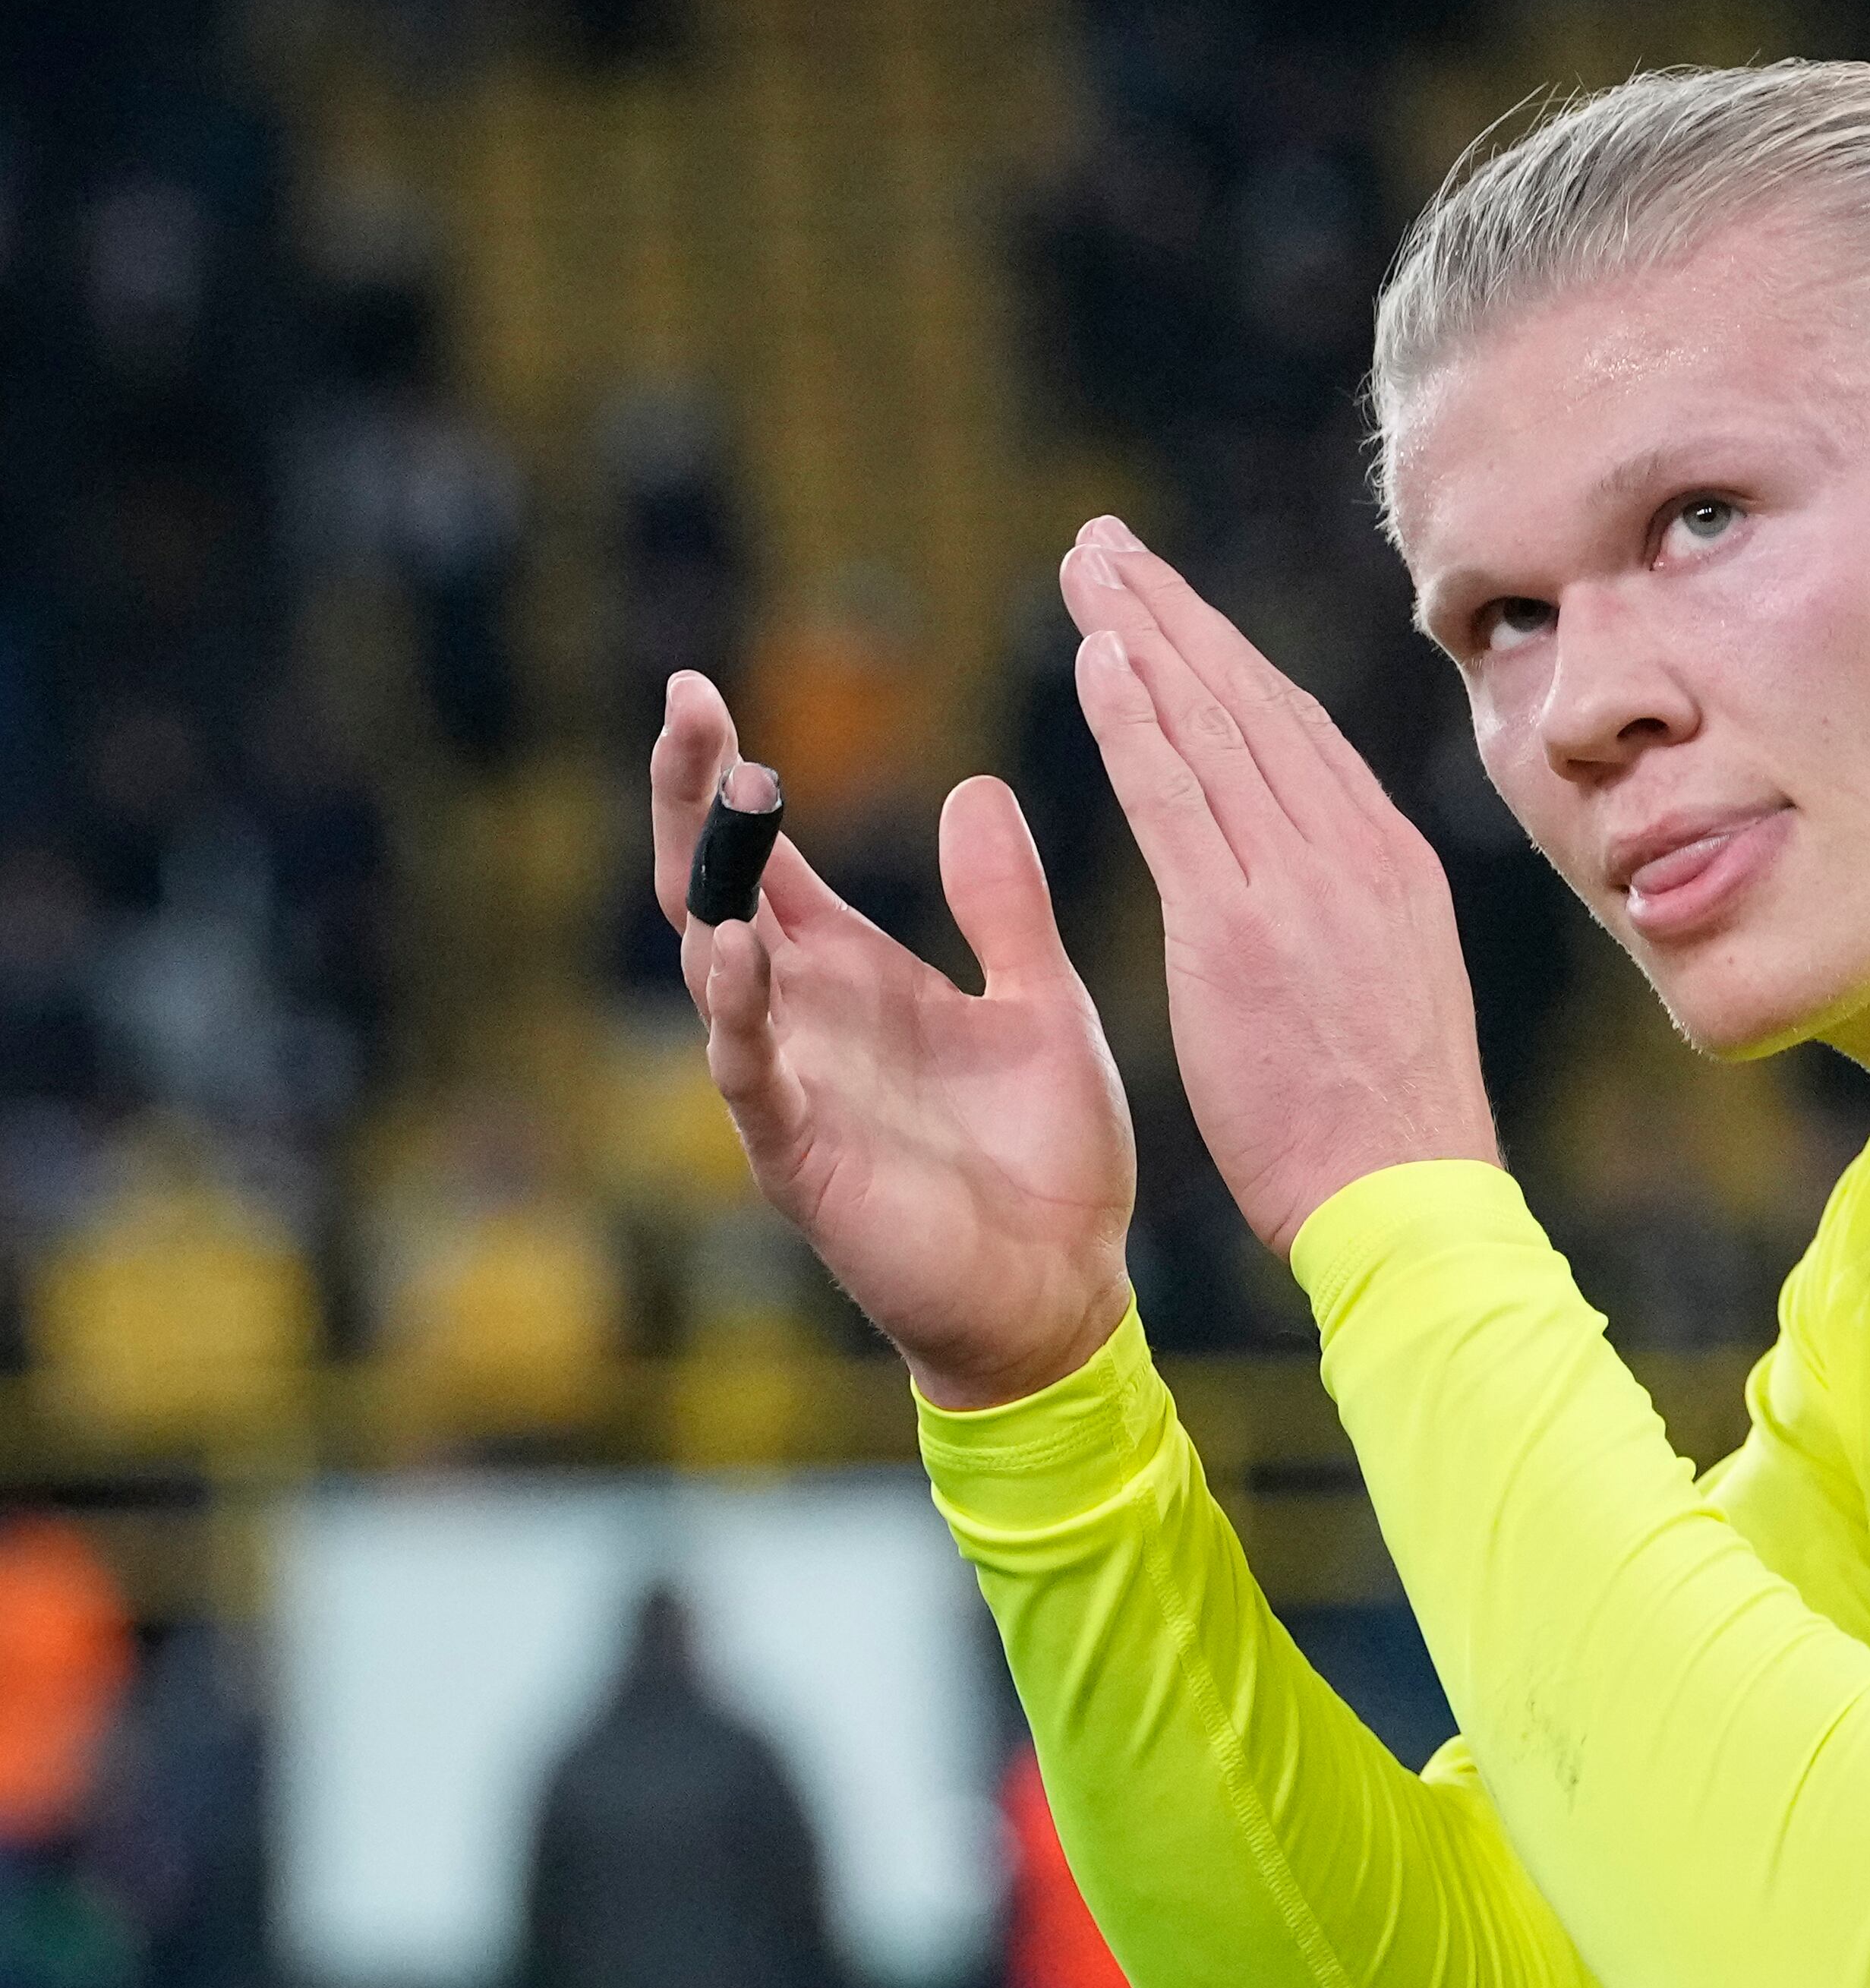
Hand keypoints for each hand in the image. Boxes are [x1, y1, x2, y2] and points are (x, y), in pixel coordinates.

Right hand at [649, 669, 1135, 1408]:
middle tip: (686, 704)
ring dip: (709, 883)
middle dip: (689, 800)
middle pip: (711, 890)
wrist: (1066, 1295)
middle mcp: (806, 1021)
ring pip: (711, 969)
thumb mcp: (1042, 1004)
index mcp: (858, 978)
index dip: (729, 782)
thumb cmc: (1049, 1161)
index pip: (768, 862)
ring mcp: (793, 1086)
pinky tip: (735, 949)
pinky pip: (750, 1074)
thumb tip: (976, 788)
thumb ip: (1004, 907)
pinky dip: (736, 1011)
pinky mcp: (803, 1157)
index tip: (705, 692)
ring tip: (715, 793)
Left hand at [1053, 518, 1498, 1256]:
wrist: (1408, 1196)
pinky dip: (1136, 717)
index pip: (1296, 730)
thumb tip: (1315, 885)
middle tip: (1107, 541)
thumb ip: (1348, 919)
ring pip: (1212, 725)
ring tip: (1087, 565)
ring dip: (1142, 633)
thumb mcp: (1392, 990)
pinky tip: (1098, 654)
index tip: (1169, 602)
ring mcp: (1300, 885)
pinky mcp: (1239, 931)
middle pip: (1250, 700)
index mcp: (1390, 865)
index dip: (1225, 654)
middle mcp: (1351, 853)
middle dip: (1173, 612)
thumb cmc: (1390, 1128)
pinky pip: (1177, 797)